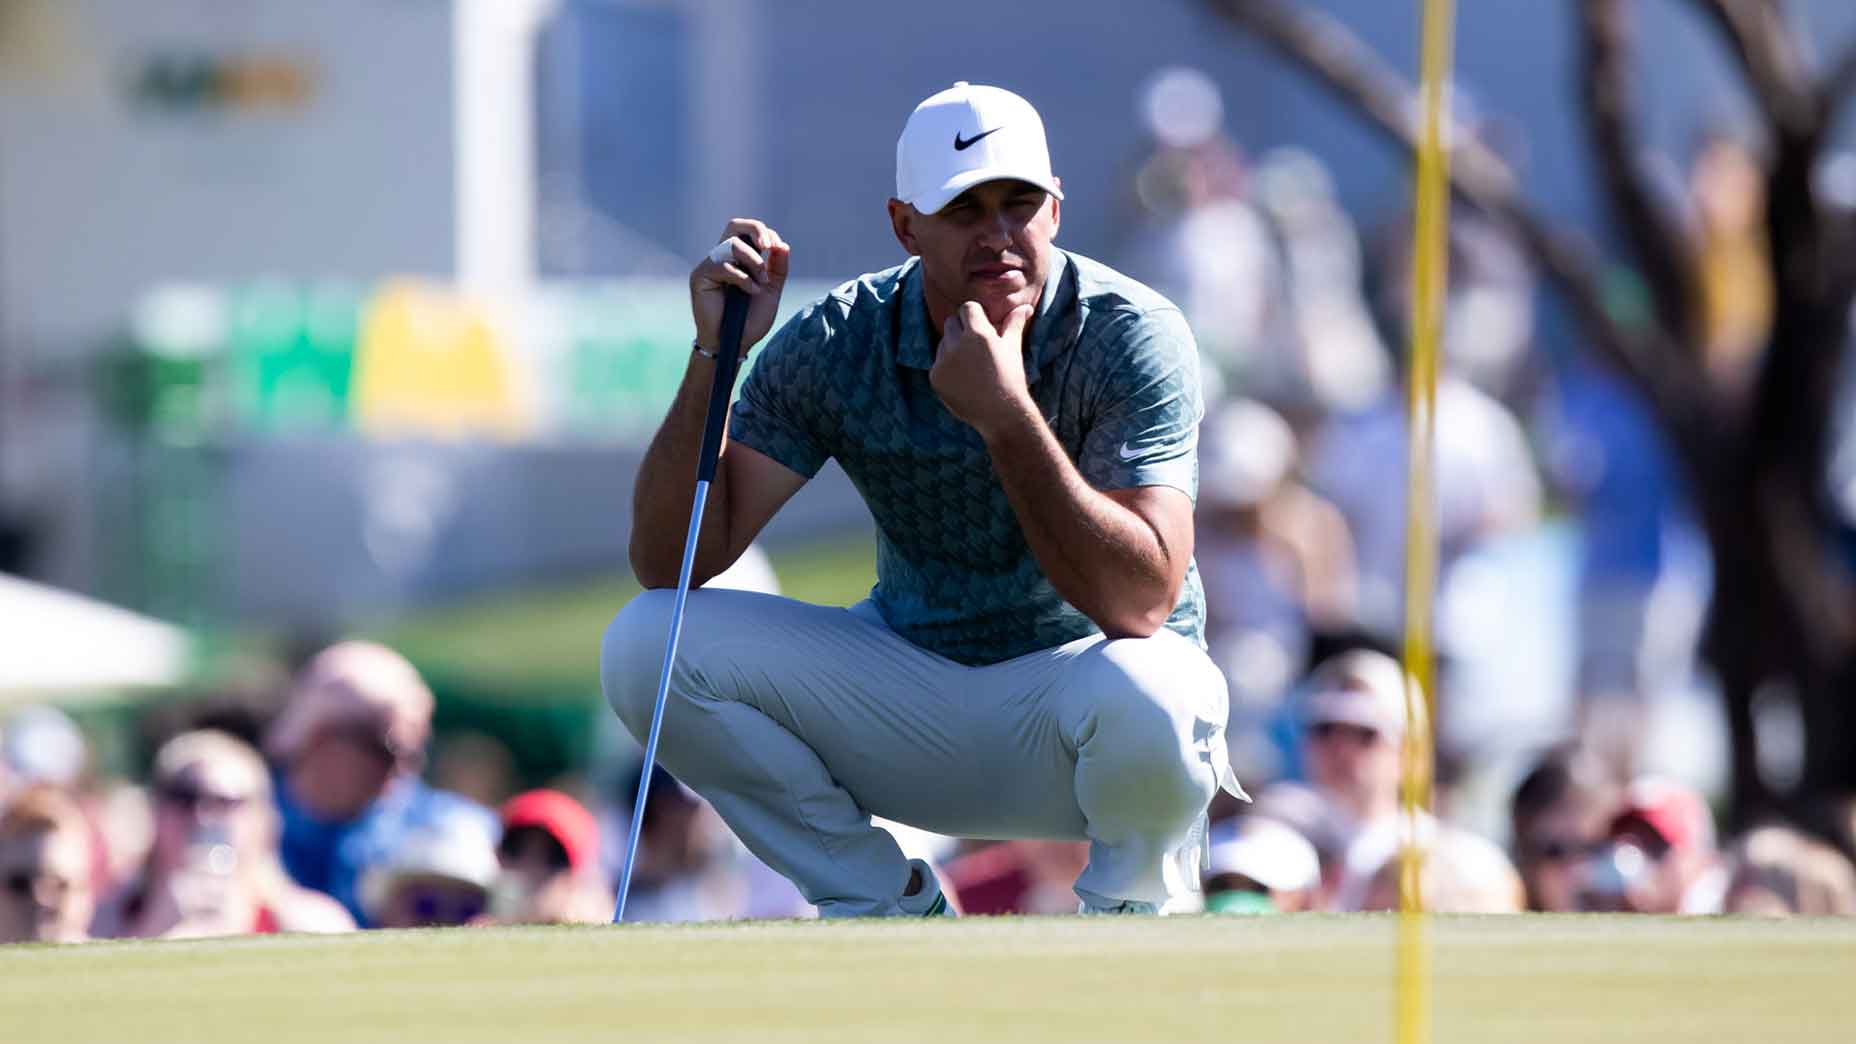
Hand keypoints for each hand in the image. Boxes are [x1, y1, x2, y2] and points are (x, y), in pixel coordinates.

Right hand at [690, 218, 790, 354]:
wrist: (736, 342)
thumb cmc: (751, 319)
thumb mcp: (771, 291)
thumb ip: (777, 268)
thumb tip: (783, 245)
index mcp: (740, 258)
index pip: (749, 231)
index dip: (766, 234)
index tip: (777, 249)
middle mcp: (723, 258)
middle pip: (735, 226)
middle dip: (756, 230)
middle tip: (768, 246)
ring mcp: (710, 265)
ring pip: (732, 245)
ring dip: (754, 261)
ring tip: (761, 282)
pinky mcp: (700, 276)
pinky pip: (723, 266)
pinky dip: (742, 278)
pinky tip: (751, 291)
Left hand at [930, 301, 1034, 438]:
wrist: (1001, 414)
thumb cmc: (1011, 378)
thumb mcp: (1013, 348)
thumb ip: (1014, 323)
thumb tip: (1025, 307)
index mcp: (977, 333)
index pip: (967, 308)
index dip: (976, 316)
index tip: (984, 328)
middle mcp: (957, 345)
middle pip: (951, 322)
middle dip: (963, 329)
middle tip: (977, 347)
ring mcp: (943, 362)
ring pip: (944, 343)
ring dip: (954, 348)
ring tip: (973, 367)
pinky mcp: (935, 377)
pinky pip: (938, 363)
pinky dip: (948, 368)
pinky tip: (965, 381)